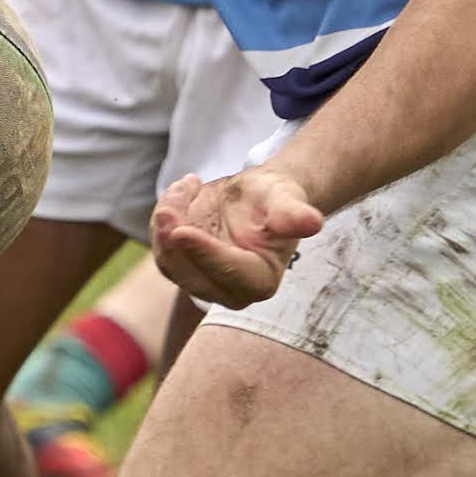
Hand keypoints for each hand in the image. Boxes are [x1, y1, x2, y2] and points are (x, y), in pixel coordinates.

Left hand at [151, 162, 324, 306]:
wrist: (260, 198)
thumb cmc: (277, 199)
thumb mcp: (287, 199)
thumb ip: (293, 214)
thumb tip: (313, 222)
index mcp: (260, 280)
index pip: (229, 273)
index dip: (205, 254)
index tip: (182, 232)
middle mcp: (230, 289)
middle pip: (191, 275)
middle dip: (173, 243)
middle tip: (166, 208)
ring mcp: (204, 281)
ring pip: (170, 263)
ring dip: (165, 225)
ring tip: (186, 186)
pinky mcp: (184, 267)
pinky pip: (162, 248)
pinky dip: (165, 217)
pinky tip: (186, 189)